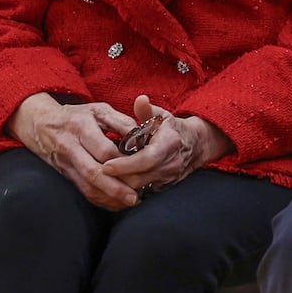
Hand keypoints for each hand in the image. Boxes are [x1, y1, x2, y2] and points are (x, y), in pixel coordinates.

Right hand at [8, 92, 139, 209]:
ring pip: (87, 186)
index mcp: (81, 126)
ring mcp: (65, 163)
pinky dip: (100, 200)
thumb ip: (121, 122)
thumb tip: (143, 137)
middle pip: (93, 173)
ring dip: (109, 198)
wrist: (41, 124)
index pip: (104, 150)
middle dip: (116, 188)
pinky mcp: (65, 175)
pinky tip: (116, 203)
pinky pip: (83, 191)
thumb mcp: (98, 110)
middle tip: (136, 196)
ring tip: (130, 202)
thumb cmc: (77, 115)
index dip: (124, 162)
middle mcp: (70, 146)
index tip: (142, 168)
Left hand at [101, 94, 231, 202]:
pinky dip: (128, 189)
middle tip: (97, 173)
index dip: (125, 164)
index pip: (146, 159)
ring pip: (139, 188)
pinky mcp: (165, 187)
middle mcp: (170, 164)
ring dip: (121, 184)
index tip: (106, 165)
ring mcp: (169, 178)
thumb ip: (147, 110)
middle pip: (140, 178)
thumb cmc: (172, 128)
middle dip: (117, 177)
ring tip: (103, 178)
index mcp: (169, 144)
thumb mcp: (162, 115)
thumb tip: (140, 99)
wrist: (195, 145)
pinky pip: (143, 192)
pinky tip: (115, 182)